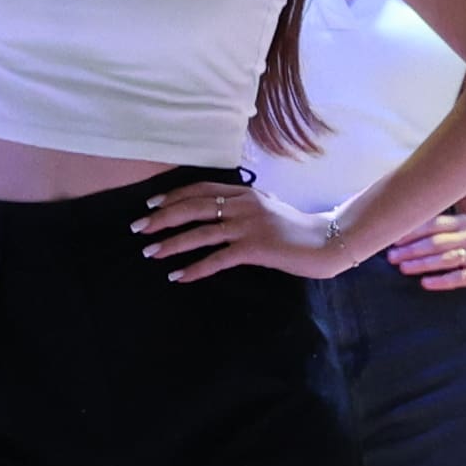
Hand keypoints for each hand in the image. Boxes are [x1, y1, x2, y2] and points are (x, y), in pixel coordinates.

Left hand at [130, 176, 351, 284]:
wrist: (327, 241)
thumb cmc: (296, 229)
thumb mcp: (267, 208)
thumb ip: (243, 207)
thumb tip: (217, 212)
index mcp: (244, 193)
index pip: (201, 189)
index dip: (173, 196)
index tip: (151, 204)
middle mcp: (243, 205)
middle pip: (194, 207)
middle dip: (162, 218)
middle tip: (138, 228)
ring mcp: (249, 226)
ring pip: (201, 232)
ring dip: (172, 243)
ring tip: (150, 252)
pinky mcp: (256, 248)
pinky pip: (218, 259)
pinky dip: (195, 268)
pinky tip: (178, 276)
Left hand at [395, 212, 465, 293]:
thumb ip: (444, 228)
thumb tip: (411, 231)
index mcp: (463, 223)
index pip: (433, 224)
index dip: (412, 231)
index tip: (392, 237)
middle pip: (435, 242)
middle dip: (411, 249)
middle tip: (391, 256)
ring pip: (445, 258)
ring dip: (422, 263)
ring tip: (403, 268)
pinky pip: (459, 277)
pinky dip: (441, 280)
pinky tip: (426, 283)